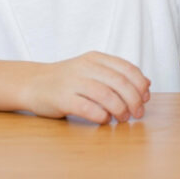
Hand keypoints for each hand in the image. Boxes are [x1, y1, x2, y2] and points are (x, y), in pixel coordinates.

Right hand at [22, 51, 150, 123]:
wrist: (32, 83)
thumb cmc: (68, 80)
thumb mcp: (93, 70)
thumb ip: (117, 75)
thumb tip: (147, 83)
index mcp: (96, 58)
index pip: (127, 68)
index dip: (140, 84)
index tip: (146, 98)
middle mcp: (85, 67)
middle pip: (119, 83)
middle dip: (134, 100)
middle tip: (138, 113)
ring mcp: (72, 82)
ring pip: (106, 95)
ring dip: (120, 110)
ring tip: (123, 118)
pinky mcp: (62, 99)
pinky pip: (87, 108)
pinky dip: (101, 116)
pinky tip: (105, 120)